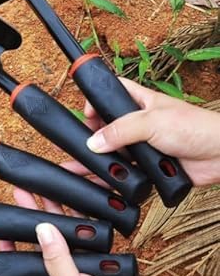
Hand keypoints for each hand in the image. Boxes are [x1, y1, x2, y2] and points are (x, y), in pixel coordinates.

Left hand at [0, 188, 154, 275]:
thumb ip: (56, 259)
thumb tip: (42, 228)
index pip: (17, 260)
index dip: (8, 241)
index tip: (2, 222)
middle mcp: (54, 272)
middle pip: (38, 239)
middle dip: (30, 215)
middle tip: (22, 193)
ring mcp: (74, 263)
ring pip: (61, 231)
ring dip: (54, 211)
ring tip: (43, 188)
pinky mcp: (93, 257)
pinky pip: (82, 232)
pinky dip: (78, 216)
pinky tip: (72, 199)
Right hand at [83, 78, 219, 185]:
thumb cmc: (196, 128)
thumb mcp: (151, 122)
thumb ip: (120, 130)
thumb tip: (93, 142)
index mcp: (141, 102)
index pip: (112, 93)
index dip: (97, 101)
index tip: (86, 115)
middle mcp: (140, 123)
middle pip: (108, 126)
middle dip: (94, 135)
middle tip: (81, 144)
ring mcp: (144, 145)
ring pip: (116, 152)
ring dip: (101, 159)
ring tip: (79, 167)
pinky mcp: (150, 166)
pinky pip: (127, 172)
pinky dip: (115, 177)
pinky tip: (101, 181)